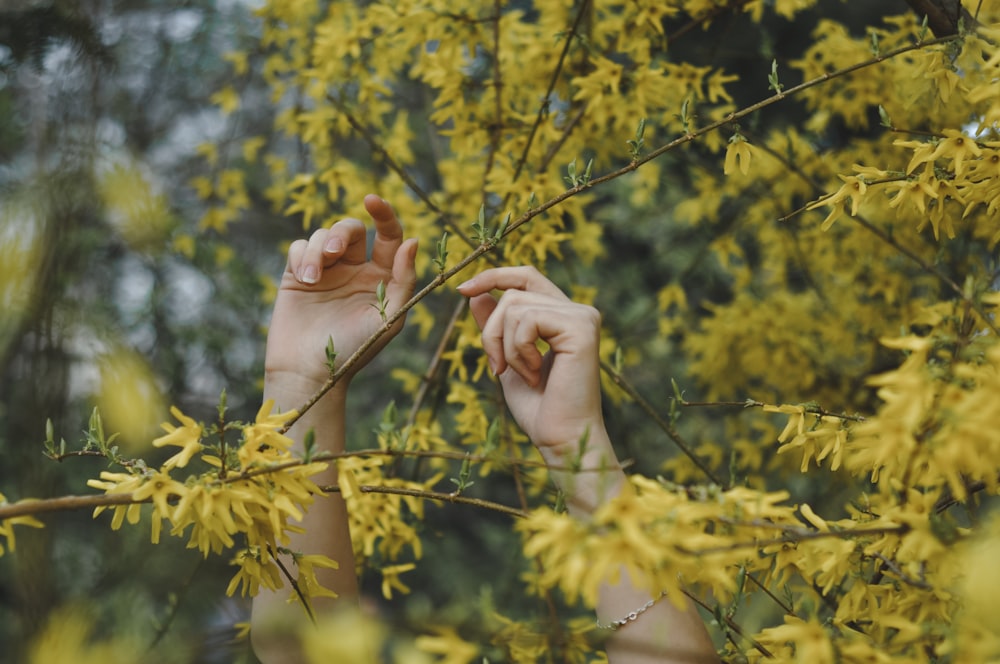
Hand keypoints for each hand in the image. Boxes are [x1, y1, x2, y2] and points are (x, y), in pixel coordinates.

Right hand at [265, 195, 417, 392]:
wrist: (310, 371)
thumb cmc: (355, 350)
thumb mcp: (389, 317)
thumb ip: (404, 279)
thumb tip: (411, 241)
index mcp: (381, 277)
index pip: (388, 236)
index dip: (384, 214)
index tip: (373, 201)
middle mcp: (354, 270)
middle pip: (350, 229)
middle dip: (340, 233)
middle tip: (333, 254)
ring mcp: (325, 272)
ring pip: (322, 235)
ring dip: (317, 248)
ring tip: (313, 276)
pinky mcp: (296, 276)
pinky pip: (299, 247)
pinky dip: (301, 255)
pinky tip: (304, 278)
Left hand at [457, 266, 605, 455]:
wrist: (560, 438)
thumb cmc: (538, 407)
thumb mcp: (506, 359)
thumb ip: (495, 326)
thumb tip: (475, 294)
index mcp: (563, 315)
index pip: (525, 277)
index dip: (493, 277)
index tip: (462, 291)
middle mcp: (577, 311)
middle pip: (511, 295)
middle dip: (491, 331)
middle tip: (496, 369)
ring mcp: (582, 317)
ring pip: (514, 307)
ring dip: (505, 347)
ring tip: (523, 376)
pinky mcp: (581, 327)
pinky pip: (527, 321)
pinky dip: (518, 351)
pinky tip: (534, 376)